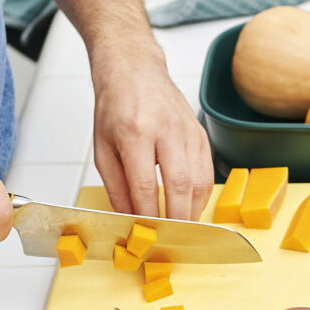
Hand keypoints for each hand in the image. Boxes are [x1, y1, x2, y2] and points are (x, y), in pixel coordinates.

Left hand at [92, 62, 213, 220]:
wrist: (135, 71)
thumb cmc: (116, 107)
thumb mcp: (102, 148)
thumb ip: (116, 185)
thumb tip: (129, 217)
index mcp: (134, 134)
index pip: (144, 186)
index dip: (147, 215)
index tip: (145, 233)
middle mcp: (166, 130)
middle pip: (179, 184)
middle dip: (177, 218)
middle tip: (171, 238)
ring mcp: (188, 131)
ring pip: (200, 179)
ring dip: (193, 209)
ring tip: (183, 226)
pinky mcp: (200, 133)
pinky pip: (207, 170)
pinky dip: (202, 193)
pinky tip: (191, 205)